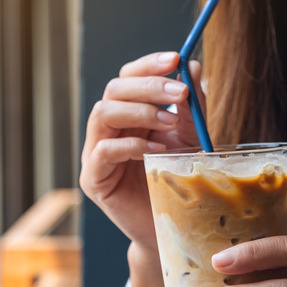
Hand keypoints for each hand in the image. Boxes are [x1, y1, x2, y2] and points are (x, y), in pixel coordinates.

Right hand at [79, 52, 204, 251]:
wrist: (171, 228)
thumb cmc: (177, 181)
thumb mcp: (190, 137)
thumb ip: (191, 106)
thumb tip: (192, 65)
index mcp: (127, 115)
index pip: (128, 78)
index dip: (148, 65)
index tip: (175, 58)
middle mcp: (107, 129)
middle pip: (114, 90)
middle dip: (148, 86)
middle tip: (179, 92)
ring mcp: (96, 153)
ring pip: (103, 113)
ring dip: (139, 111)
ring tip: (170, 121)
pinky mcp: (93, 179)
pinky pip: (104, 151)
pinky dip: (131, 145)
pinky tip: (156, 150)